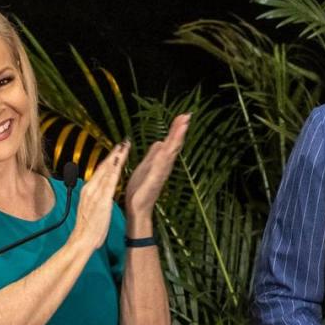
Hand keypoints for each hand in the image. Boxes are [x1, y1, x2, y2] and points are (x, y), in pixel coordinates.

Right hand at [72, 140, 129, 251]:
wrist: (81, 240)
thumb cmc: (87, 229)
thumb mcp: (90, 209)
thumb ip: (95, 199)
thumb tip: (100, 194)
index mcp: (88, 191)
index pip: (100, 171)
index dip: (109, 160)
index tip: (117, 151)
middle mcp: (90, 189)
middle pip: (103, 167)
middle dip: (114, 154)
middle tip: (123, 143)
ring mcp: (95, 194)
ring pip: (106, 171)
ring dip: (116, 158)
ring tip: (124, 148)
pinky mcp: (102, 201)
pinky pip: (109, 182)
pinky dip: (115, 171)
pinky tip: (120, 163)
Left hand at [123, 114, 190, 228]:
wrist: (137, 208)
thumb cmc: (140, 190)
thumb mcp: (145, 166)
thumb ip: (153, 154)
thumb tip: (159, 141)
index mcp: (160, 162)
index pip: (170, 142)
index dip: (176, 129)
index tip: (183, 116)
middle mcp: (163, 166)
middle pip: (174, 145)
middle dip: (180, 130)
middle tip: (187, 115)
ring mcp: (160, 173)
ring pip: (171, 152)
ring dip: (177, 138)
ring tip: (183, 125)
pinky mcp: (155, 180)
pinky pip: (161, 165)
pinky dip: (166, 155)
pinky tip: (169, 146)